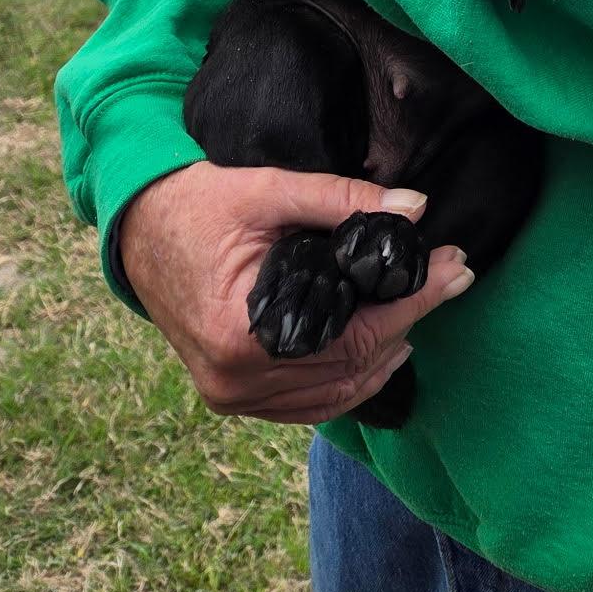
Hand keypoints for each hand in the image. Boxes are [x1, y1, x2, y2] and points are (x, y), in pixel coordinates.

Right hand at [119, 162, 473, 423]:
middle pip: (351, 365)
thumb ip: (342, 199)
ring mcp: (232, 395)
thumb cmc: (197, 203)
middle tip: (455, 277)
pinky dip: (349, 382)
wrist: (136, 229)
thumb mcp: (268, 188)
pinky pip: (305, 403)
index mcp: (242, 333)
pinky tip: (383, 351)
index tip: (456, 268)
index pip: (354, 333)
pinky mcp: (231, 394)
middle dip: (410, 319)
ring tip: (426, 305)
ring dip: (386, 354)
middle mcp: (235, 379)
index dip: (413, 300)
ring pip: (334, 393)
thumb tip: (415, 208)